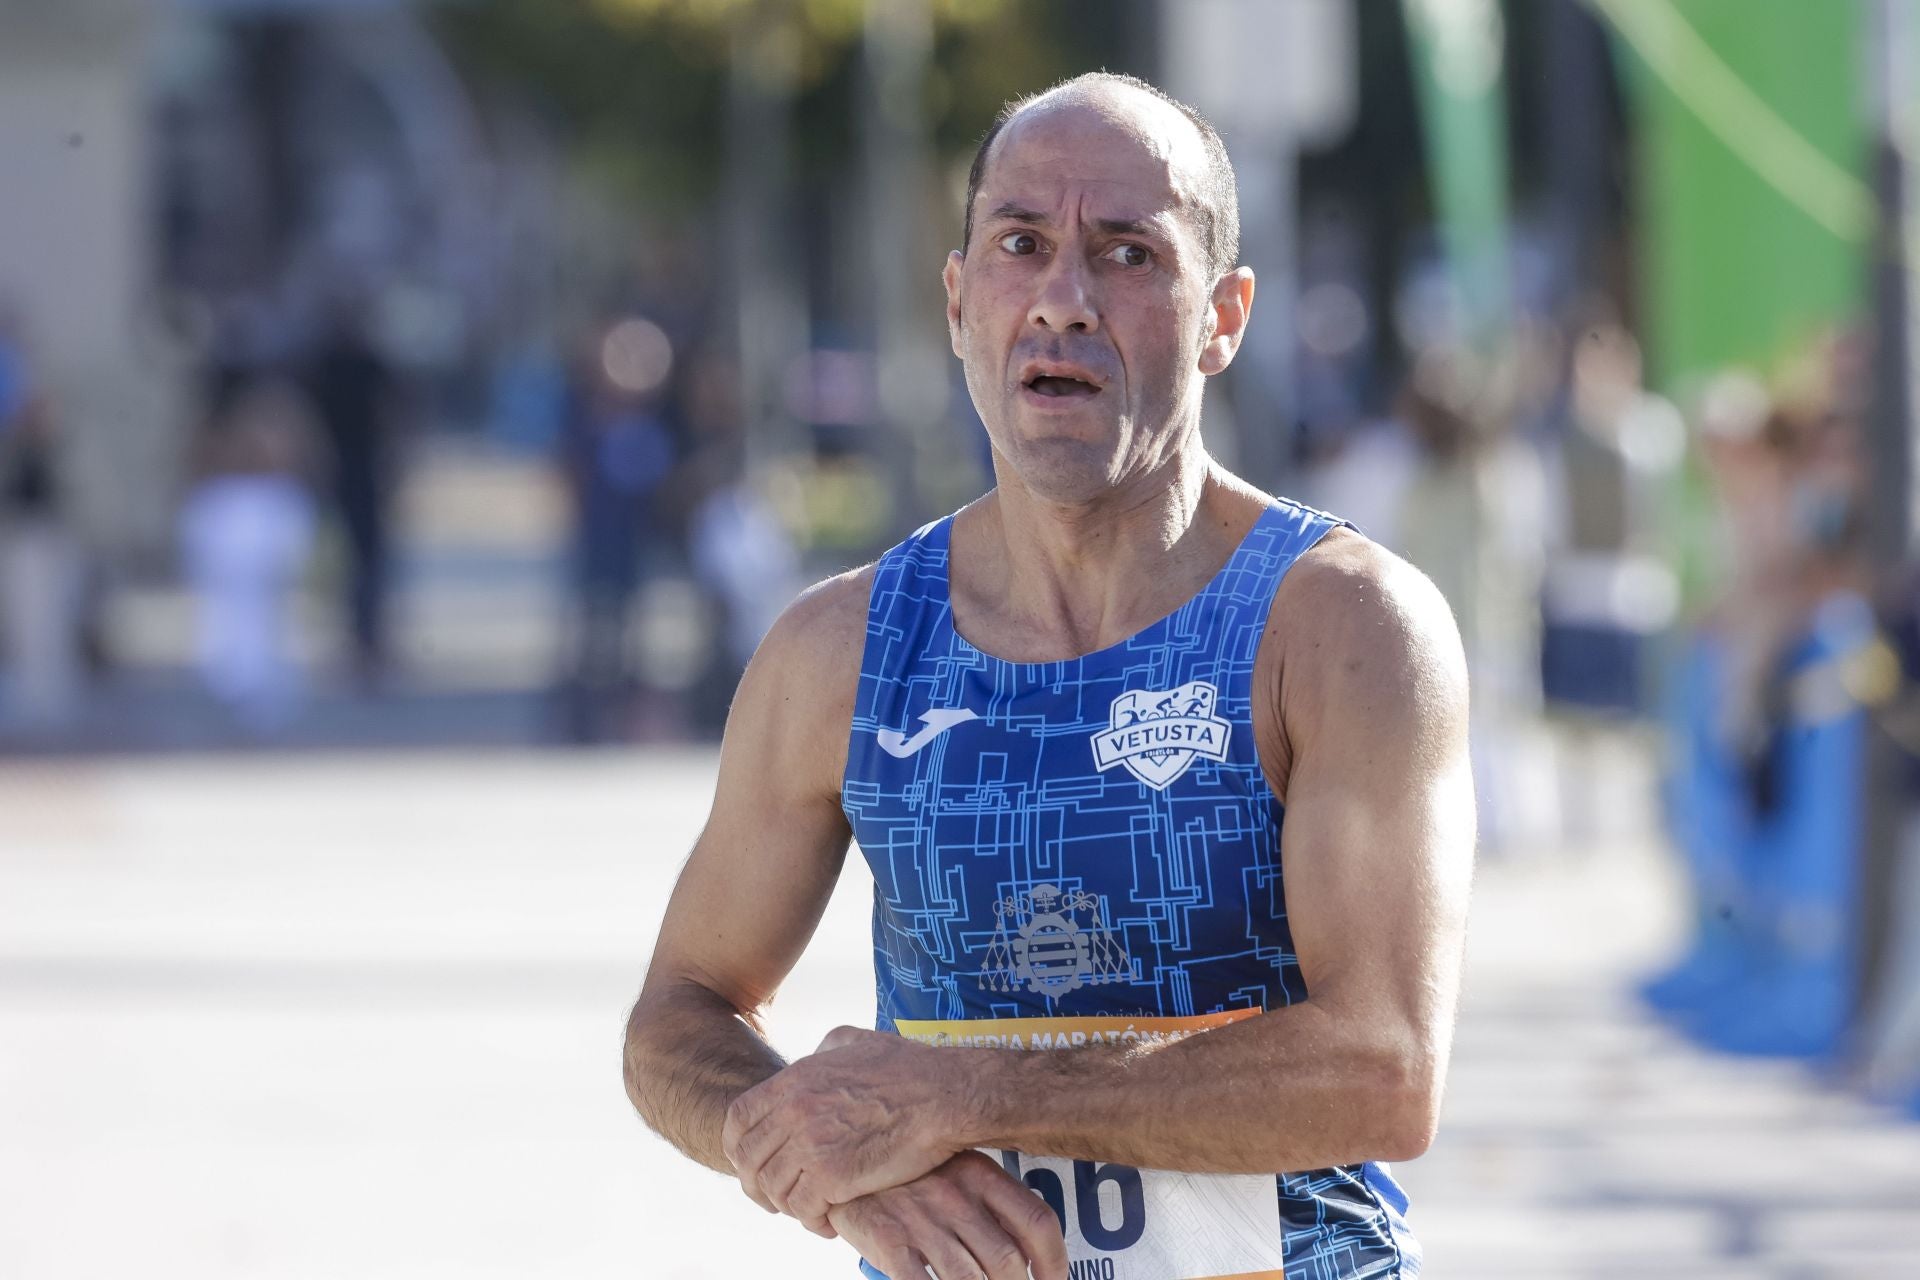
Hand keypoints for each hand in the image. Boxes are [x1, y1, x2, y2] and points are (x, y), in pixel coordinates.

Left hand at [723, 1025, 980, 1234]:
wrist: (944, 1096)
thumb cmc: (908, 1067)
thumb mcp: (852, 1040)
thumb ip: (820, 1051)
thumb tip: (810, 1059)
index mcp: (794, 1080)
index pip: (738, 1119)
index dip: (738, 1145)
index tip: (750, 1159)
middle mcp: (794, 1112)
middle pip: (749, 1159)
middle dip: (756, 1182)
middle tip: (774, 1195)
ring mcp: (811, 1146)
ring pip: (773, 1189)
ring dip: (787, 1204)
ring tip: (807, 1208)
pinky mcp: (834, 1178)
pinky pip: (803, 1210)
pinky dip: (812, 1221)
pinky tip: (828, 1220)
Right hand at [829, 1151, 1068, 1279]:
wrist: (840, 1156)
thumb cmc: (905, 1170)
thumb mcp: (953, 1167)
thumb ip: (989, 1200)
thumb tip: (1029, 1248)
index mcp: (980, 1173)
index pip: (1037, 1222)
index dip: (1055, 1263)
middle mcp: (956, 1197)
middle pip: (1008, 1261)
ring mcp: (922, 1220)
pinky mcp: (889, 1241)